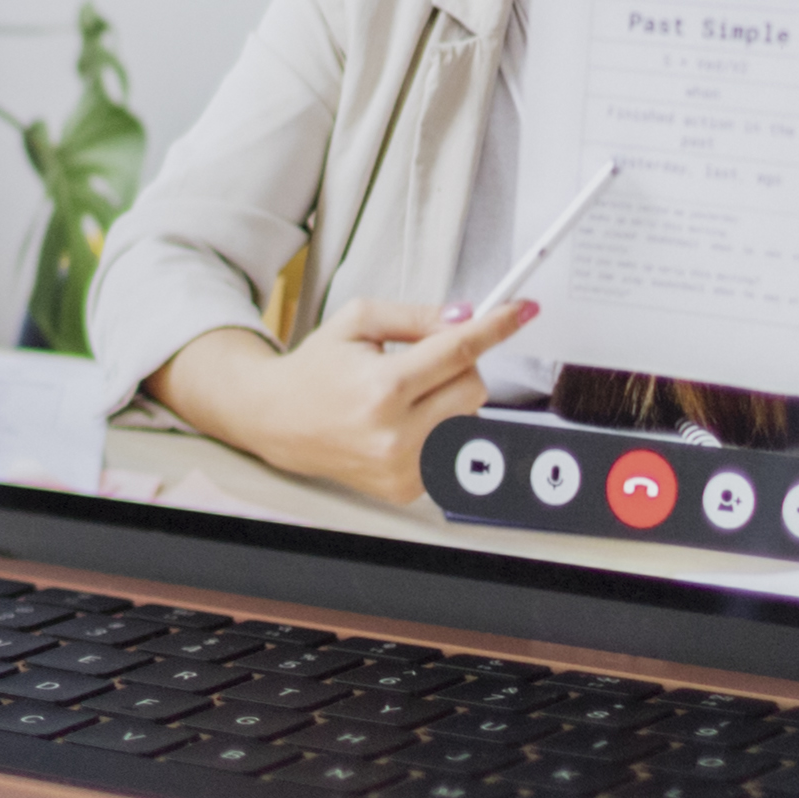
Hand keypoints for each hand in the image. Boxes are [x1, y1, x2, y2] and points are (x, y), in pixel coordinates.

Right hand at [154, 297, 534, 507]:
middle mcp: (394, 433)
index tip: (522, 311)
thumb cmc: (316, 369)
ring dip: (449, 398)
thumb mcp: (357, 322)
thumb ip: (417, 316)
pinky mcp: (406, 487)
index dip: (496, 327)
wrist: (276, 420)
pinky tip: (400, 422)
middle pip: (475, 385)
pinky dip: (437, 427)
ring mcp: (401, 466)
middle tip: (424, 360)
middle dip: (460, 365)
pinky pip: (452, 446)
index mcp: (381, 387)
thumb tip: (467, 317)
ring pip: (469, 417)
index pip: (457, 351)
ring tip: (405, 395)